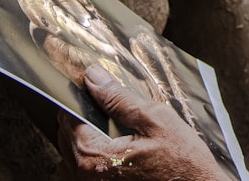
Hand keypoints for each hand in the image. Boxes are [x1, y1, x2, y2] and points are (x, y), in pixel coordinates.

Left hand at [57, 65, 224, 180]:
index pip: (68, 117)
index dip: (82, 99)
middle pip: (67, 135)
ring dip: (88, 136)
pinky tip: (117, 148)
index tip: (97, 90)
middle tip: (112, 109)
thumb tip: (94, 77)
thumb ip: (119, 99)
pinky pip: (83, 170)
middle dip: (85, 118)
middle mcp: (86, 177)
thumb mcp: (155, 120)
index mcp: (95, 157)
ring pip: (73, 153)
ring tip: (116, 130)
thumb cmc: (182, 163)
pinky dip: (93, 154)